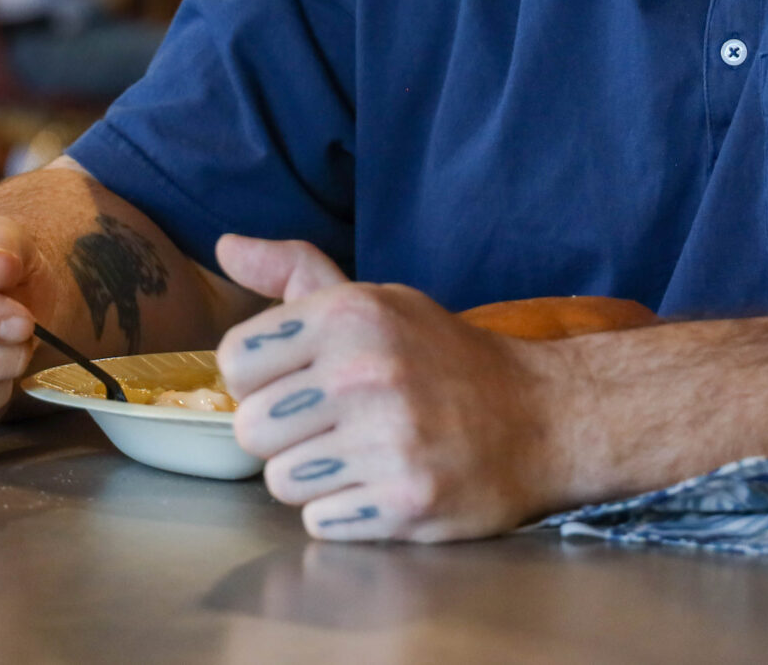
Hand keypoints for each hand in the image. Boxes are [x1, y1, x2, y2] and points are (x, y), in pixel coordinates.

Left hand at [213, 235, 562, 542]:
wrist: (543, 417)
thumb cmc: (443, 357)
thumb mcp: (377, 300)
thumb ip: (295, 275)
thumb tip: (224, 247)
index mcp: (349, 314)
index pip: (235, 362)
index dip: (258, 378)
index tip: (295, 380)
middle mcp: (363, 372)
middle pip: (248, 429)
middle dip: (281, 433)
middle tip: (328, 425)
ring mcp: (387, 441)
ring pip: (280, 481)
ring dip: (312, 476)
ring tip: (358, 454)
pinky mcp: (406, 501)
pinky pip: (321, 521)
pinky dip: (344, 511)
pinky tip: (380, 484)